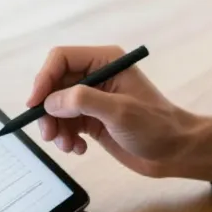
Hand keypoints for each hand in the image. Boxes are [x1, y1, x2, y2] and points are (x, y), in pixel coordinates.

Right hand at [28, 45, 211, 181]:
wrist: (176, 152)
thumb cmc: (157, 127)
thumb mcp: (120, 112)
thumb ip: (83, 101)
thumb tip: (50, 102)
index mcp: (105, 61)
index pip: (61, 59)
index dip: (43, 79)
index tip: (35, 104)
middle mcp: (96, 75)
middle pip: (54, 85)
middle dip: (47, 110)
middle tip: (48, 134)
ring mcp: (93, 98)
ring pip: (56, 107)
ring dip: (55, 128)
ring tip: (68, 145)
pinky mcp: (92, 119)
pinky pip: (65, 124)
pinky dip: (66, 138)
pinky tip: (79, 149)